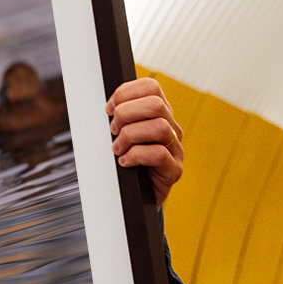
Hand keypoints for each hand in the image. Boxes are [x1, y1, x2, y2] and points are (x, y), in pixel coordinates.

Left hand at [106, 77, 183, 204]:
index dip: (125, 93)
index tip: (109, 109)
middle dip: (126, 114)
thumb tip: (107, 107)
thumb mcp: (121, 134)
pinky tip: (125, 162)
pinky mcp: (174, 170)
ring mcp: (176, 149)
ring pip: (159, 127)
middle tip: (113, 130)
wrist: (136, 197)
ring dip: (130, 136)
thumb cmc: (127, 162)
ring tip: (118, 148)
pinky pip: (159, 154)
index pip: (150, 87)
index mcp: (159, 114)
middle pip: (156, 104)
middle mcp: (171, 128)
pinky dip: (135, 156)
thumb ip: (119, 117)